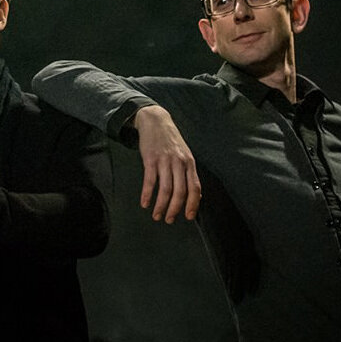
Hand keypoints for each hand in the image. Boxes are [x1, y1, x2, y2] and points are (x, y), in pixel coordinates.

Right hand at [133, 105, 200, 222]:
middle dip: (175, 209)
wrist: (155, 121)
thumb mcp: (185, 154)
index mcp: (189, 163)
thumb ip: (189, 173)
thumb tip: (196, 195)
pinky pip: (150, 181)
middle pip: (179, 191)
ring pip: (165, 189)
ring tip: (156, 215)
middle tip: (169, 220)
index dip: (193, 204)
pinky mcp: (150, 159)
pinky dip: (147, 194)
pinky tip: (144, 203)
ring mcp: (165, 161)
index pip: (195, 187)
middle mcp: (179, 163)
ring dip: (161, 206)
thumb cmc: (170, 140)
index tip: (189, 216)